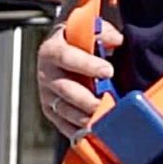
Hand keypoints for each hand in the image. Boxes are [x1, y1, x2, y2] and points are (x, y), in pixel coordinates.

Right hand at [36, 20, 122, 141]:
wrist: (63, 53)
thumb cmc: (79, 41)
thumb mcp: (88, 30)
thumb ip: (102, 32)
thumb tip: (116, 40)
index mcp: (52, 50)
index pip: (67, 57)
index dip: (87, 64)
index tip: (108, 71)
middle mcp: (46, 74)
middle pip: (65, 89)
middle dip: (86, 99)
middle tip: (105, 103)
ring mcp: (47, 95)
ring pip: (64, 110)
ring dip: (84, 118)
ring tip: (103, 122)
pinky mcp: (51, 112)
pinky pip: (64, 126)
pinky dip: (79, 131)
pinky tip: (95, 133)